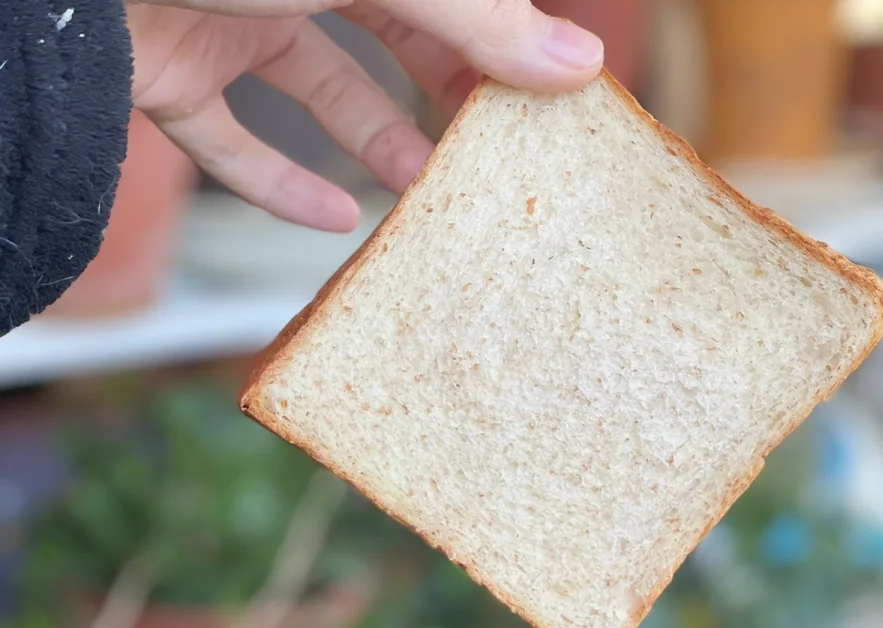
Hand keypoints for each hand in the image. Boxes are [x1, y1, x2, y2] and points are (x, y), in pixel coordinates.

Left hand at [126, 0, 604, 230]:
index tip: (543, 100)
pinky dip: (279, 183)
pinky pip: (231, 140)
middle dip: (438, 91)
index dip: (493, 36)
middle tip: (487, 154)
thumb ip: (471, 18)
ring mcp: (225, 18)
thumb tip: (581, 63)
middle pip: (387, 30)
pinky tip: (334, 220)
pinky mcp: (169, 73)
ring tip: (420, 193)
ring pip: (313, 88)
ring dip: (369, 142)